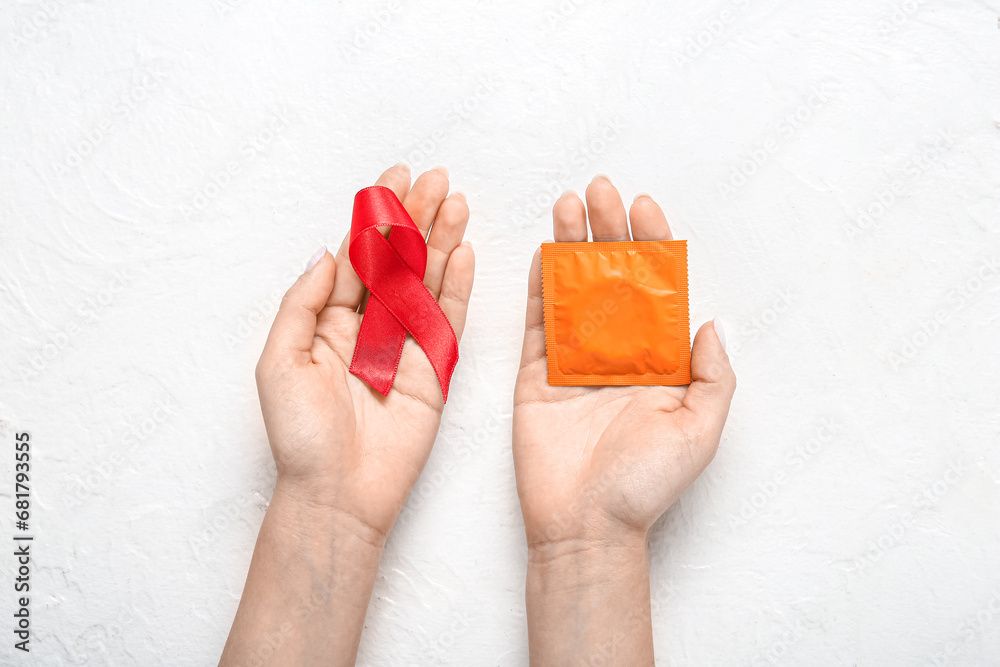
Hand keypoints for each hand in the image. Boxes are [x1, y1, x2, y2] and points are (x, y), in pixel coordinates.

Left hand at [255, 163, 474, 539]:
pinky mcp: (434, 371)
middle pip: (398, 261)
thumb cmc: (300, 438)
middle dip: (417, 218)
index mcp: (328, 323)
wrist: (337, 495)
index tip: (393, 179)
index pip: (357, 257)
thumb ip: (303, 304)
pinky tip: (465, 251)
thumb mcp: (280, 362)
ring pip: (427, 282)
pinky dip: (458, 285)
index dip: (376, 217)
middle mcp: (369, 328)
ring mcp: (404, 347)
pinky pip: (448, 320)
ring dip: (442, 241)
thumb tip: (327, 252)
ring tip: (456, 201)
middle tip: (435, 178)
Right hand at [513, 175, 734, 663]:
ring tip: (568, 203)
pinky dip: (539, 288)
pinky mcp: (536, 377)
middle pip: (612, 279)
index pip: (657, 289)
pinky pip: (537, 324)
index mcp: (659, 363)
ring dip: (571, 246)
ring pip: (573, 291)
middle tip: (600, 188)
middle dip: (608, 231)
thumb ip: (711, 375)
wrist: (587, 527)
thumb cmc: (646, 486)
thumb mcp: (700, 431)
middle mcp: (618, 354)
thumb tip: (711, 320)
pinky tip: (543, 252)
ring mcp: (574, 363)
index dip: (651, 245)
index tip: (645, 207)